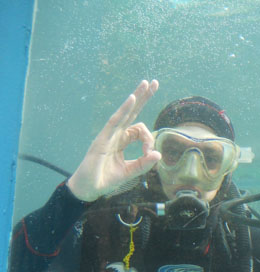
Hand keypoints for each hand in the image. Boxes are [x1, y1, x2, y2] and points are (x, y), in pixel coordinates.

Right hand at [67, 80, 161, 201]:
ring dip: (137, 97)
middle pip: (132, 111)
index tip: (150, 154)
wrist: (88, 189)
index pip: (139, 130)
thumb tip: (159, 154)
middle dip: (143, 97)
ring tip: (147, 84)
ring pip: (124, 112)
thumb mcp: (130, 172)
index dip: (149, 139)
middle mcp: (115, 134)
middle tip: (154, 82)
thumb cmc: (106, 179)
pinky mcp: (102, 139)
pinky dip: (124, 109)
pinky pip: (115, 121)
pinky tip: (132, 98)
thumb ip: (144, 164)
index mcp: (121, 140)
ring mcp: (108, 135)